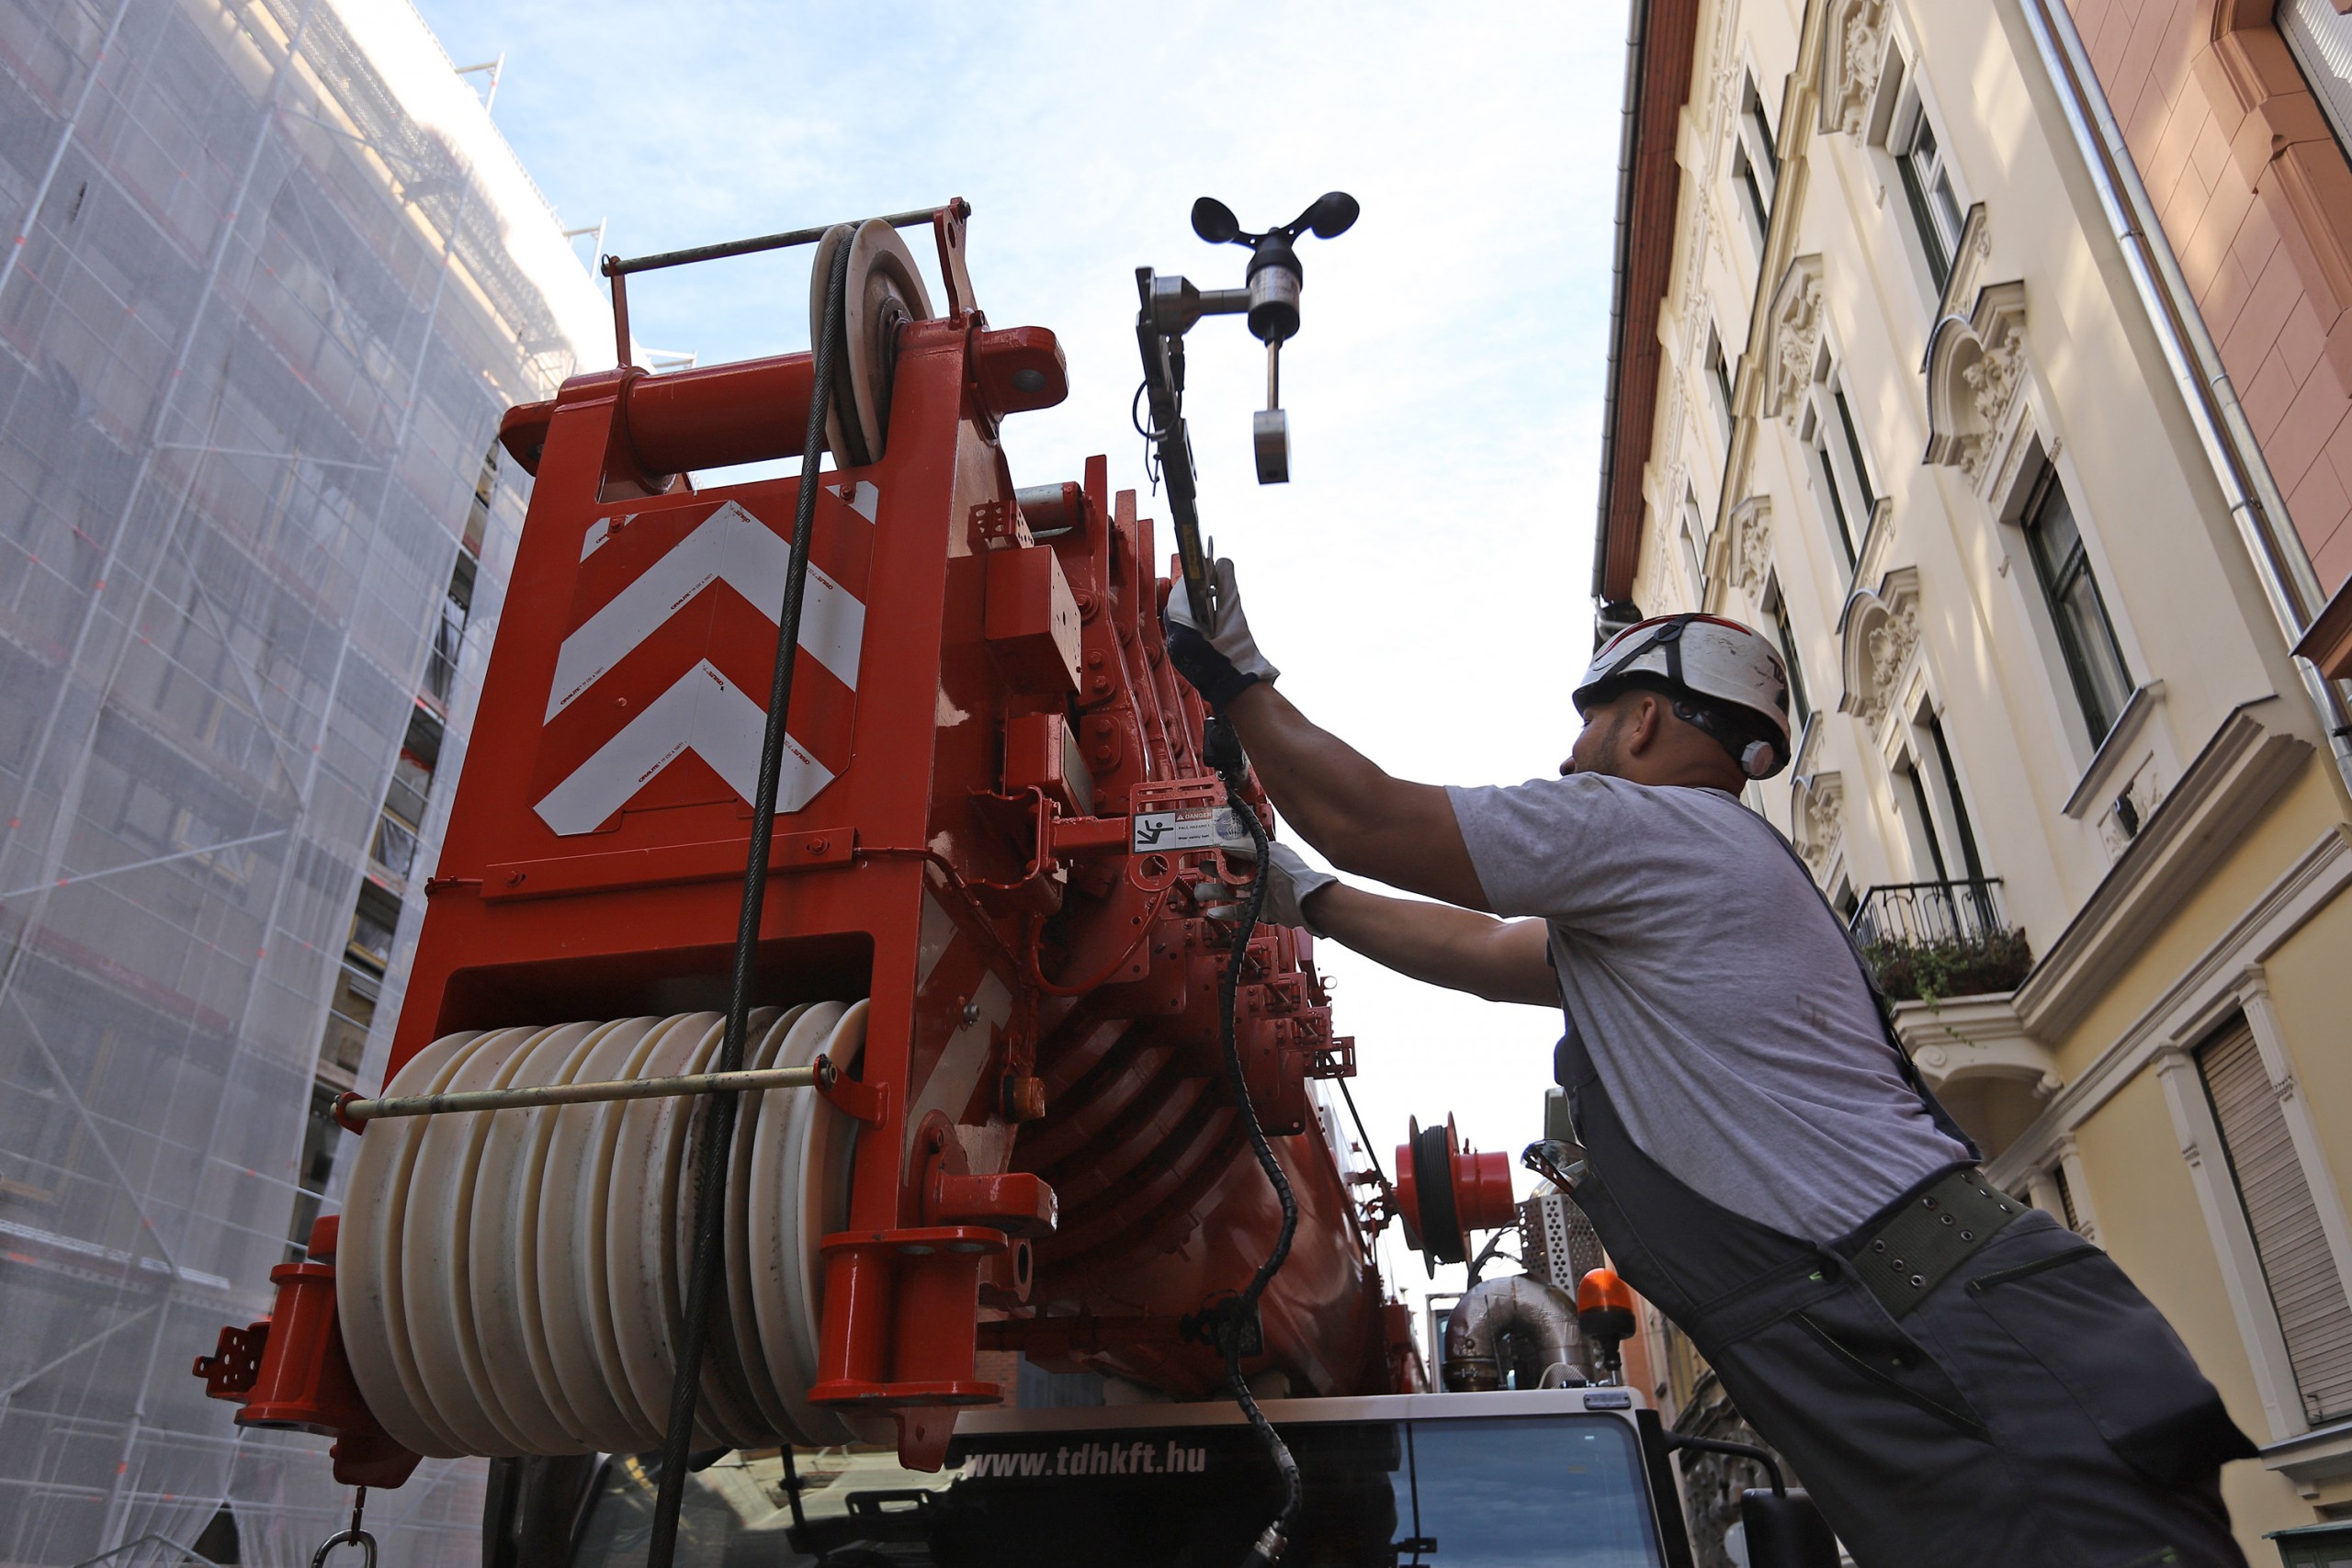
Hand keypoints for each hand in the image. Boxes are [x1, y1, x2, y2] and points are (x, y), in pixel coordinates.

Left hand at [1163, 557, 1278, 709]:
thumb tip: (1223, 564)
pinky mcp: (1186, 660)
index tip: (1200, 573)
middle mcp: (1175, 644)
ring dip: (1194, 610)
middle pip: (1178, 609)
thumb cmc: (1237, 661)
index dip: (1189, 583)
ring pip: (1181, 622)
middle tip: (1208, 585)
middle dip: (1192, 596)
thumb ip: (1226, 588)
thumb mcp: (1234, 618)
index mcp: (1182, 633)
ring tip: (1212, 602)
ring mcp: (1179, 654)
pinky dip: (1196, 624)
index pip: (1177, 598)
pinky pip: (1186, 635)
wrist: (1240, 692)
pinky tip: (1212, 622)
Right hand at [1205, 840, 1337, 932]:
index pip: (1238, 853)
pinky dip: (1226, 912)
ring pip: (1232, 892)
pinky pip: (1239, 911)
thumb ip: (1246, 849)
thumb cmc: (1294, 874)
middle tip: (1202, 869)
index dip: (1224, 853)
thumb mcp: (1267, 854)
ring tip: (1201, 892)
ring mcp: (1260, 892)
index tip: (1210, 851)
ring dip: (1216, 892)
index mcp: (1264, 857)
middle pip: (1232, 873)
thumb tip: (1227, 843)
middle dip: (1216, 871)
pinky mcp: (1260, 910)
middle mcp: (1261, 874)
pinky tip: (1214, 911)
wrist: (1307, 901)